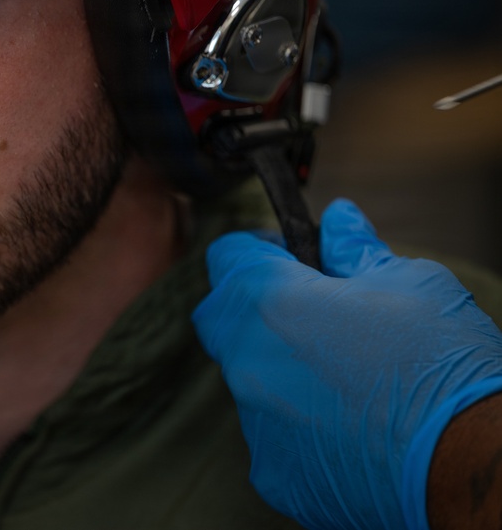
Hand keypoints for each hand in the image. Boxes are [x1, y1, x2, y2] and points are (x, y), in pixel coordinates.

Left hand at [192, 198, 501, 528]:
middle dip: (255, 309)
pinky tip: (349, 425)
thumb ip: (355, 250)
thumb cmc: (440, 362)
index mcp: (266, 302)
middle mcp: (244, 362)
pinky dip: (299, 426)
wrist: (470, 460)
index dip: (258, 250)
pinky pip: (271, 437)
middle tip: (314, 313)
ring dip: (279, 370)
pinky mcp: (273, 473)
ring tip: (347, 377)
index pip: (227, 256)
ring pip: (248, 381)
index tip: (291, 257)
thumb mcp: (409, 282)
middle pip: (224, 320)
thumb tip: (339, 220)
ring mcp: (254, 423)